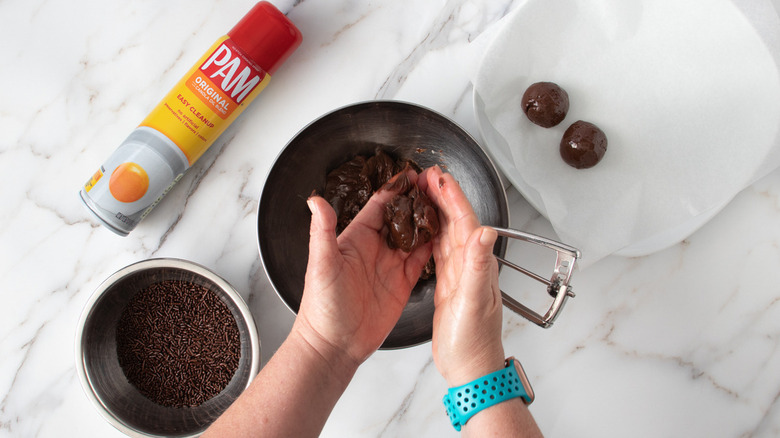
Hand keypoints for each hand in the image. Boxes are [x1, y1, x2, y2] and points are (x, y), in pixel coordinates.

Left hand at [294, 170, 432, 367]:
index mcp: (356, 238)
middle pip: (401, 217)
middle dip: (418, 200)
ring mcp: (390, 265)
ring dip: (428, 221)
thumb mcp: (321, 264)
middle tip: (437, 184)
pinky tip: (446, 236)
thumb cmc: (322, 306)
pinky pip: (421, 260)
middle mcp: (375, 248)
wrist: (333, 345)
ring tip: (447, 204)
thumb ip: (322, 231)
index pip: (379, 206)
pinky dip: (434, 247)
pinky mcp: (402, 284)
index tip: (412, 174)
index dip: (396, 190)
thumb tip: (315, 200)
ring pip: (414, 236)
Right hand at [419, 165, 505, 385]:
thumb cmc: (475, 341)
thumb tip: (485, 232)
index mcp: (478, 264)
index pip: (465, 222)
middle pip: (456, 222)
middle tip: (427, 175)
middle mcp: (471, 265)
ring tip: (423, 193)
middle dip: (443, 196)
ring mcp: (460, 275)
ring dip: (436, 211)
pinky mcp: (449, 286)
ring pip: (447, 234)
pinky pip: (439, 252)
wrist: (471, 369)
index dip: (453, 197)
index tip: (440, 177)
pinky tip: (423, 230)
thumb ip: (479, 266)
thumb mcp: (475, 301)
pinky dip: (430, 235)